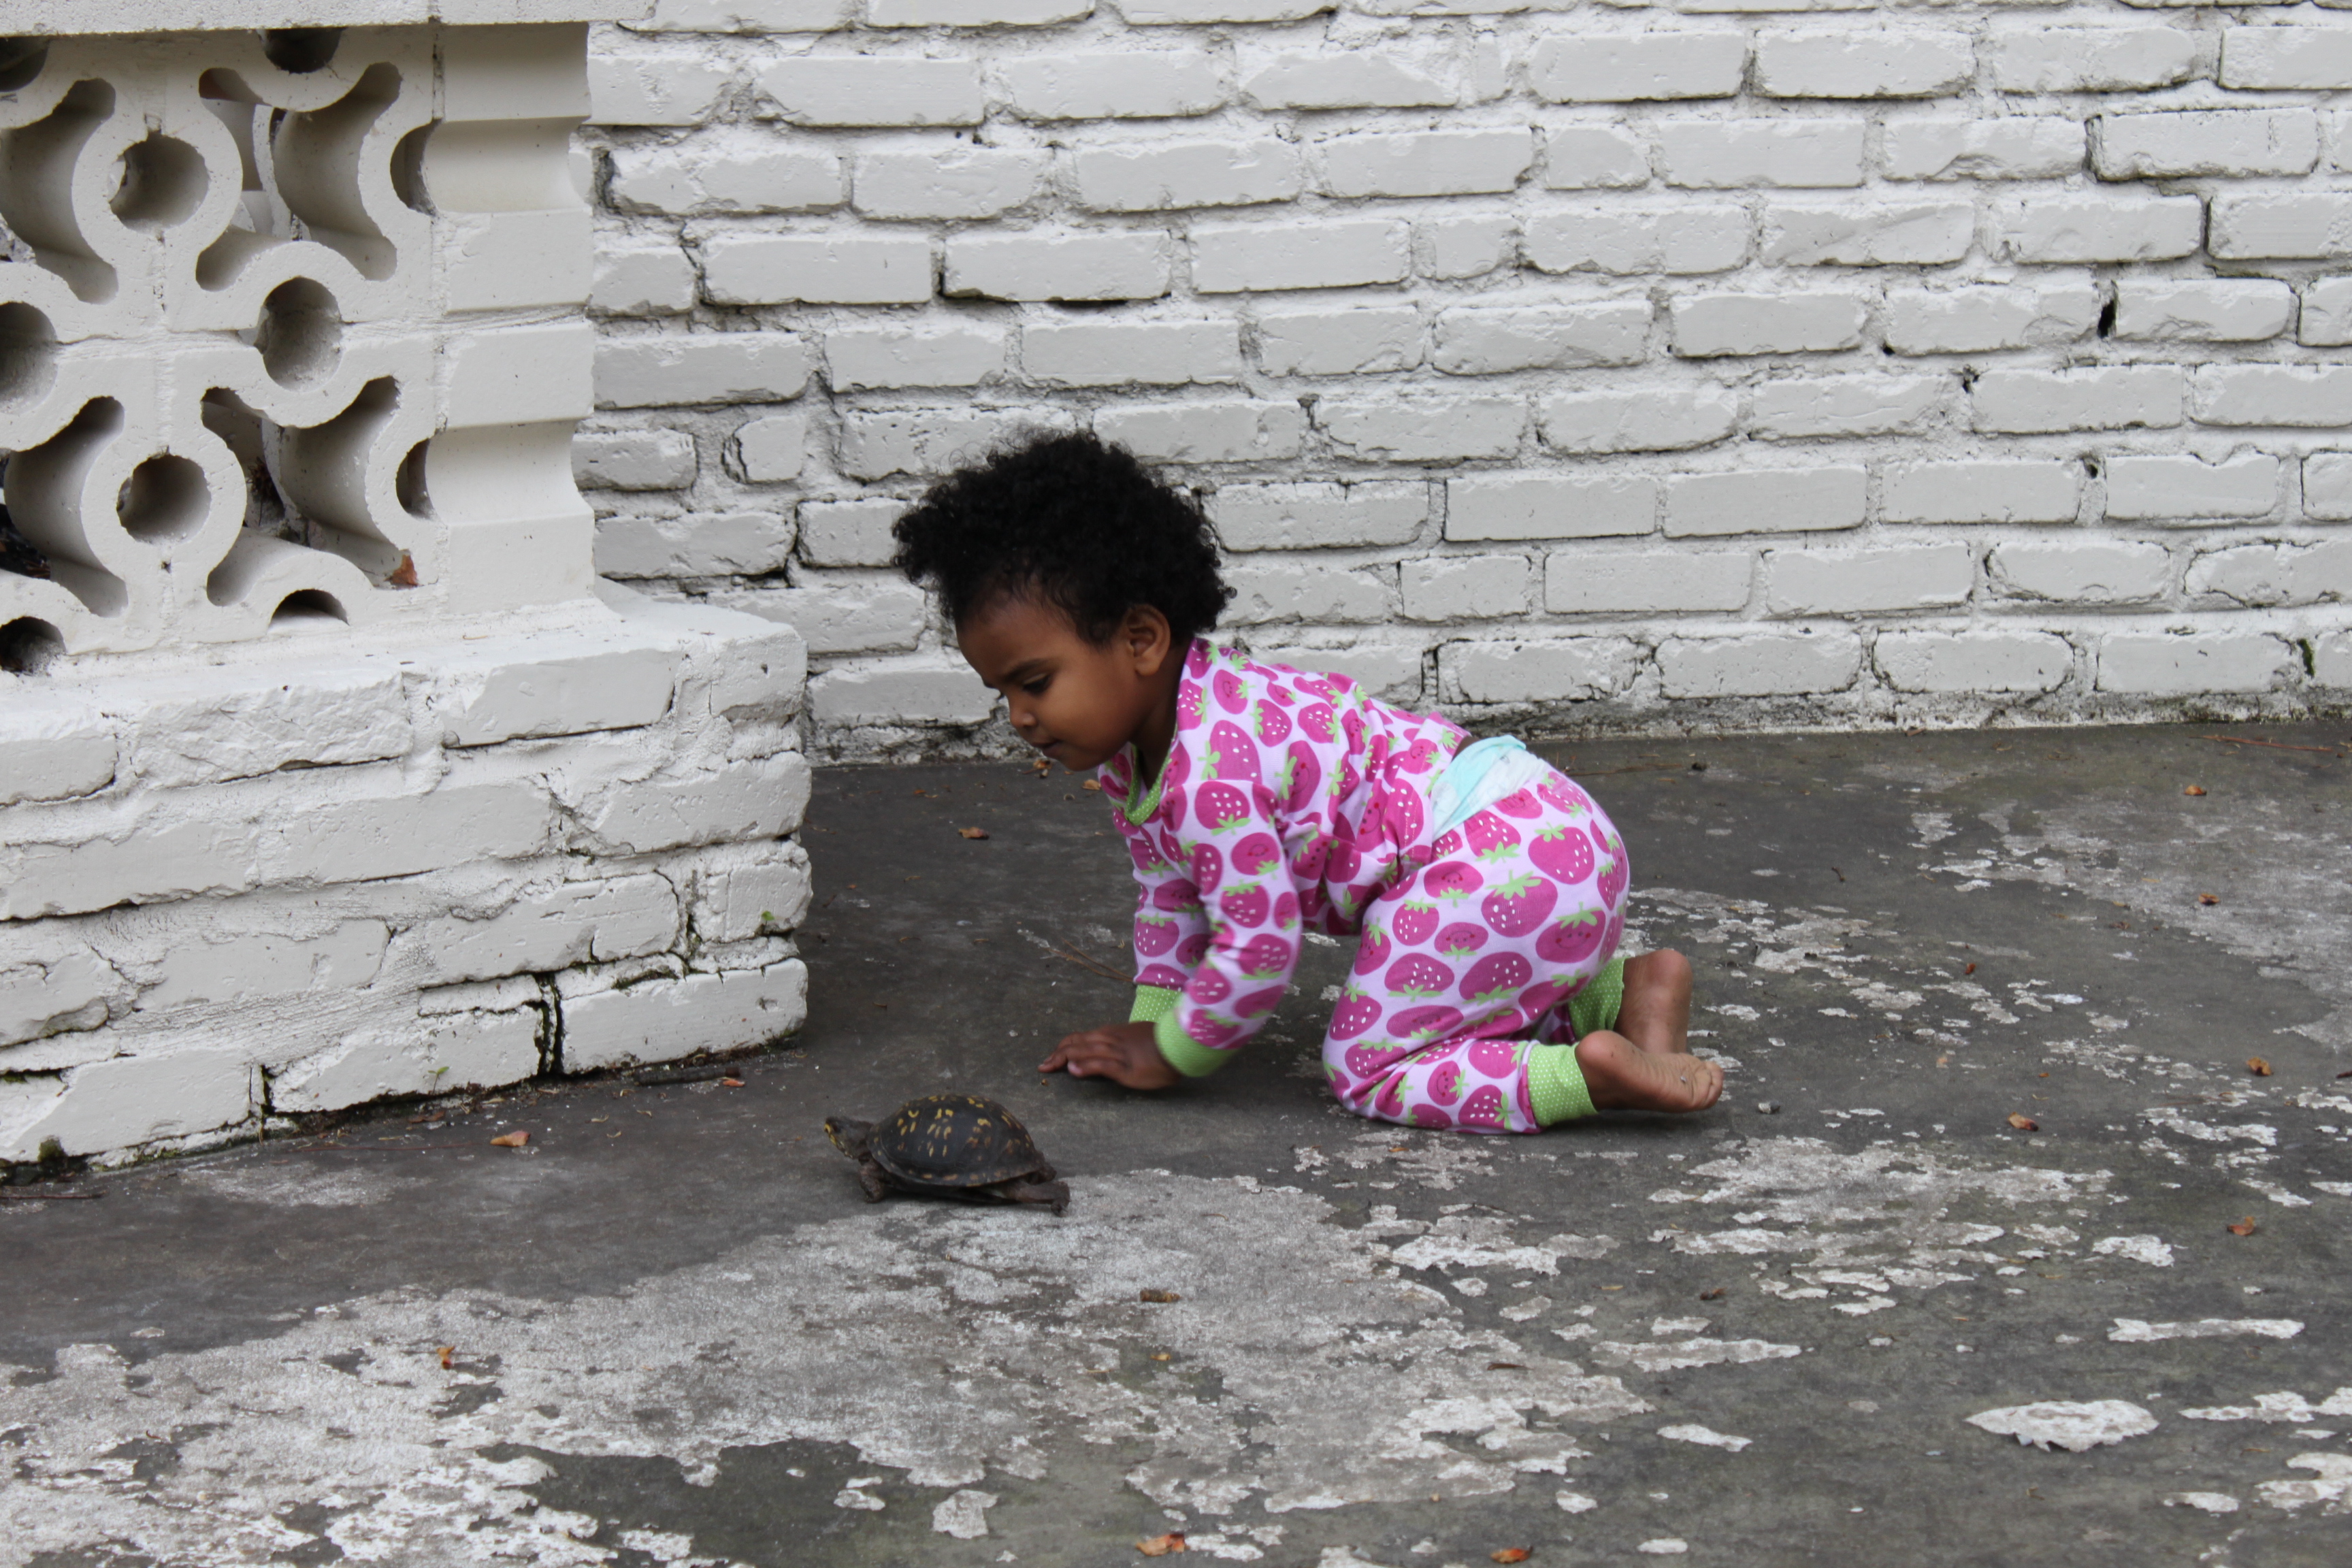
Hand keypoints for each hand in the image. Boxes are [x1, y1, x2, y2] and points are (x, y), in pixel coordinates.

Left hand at [1038, 1021, 1180, 1090]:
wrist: (1179, 1046)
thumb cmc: (1161, 1044)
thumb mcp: (1135, 1038)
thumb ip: (1119, 1042)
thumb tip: (1105, 1051)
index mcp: (1112, 1033)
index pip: (1080, 1037)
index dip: (1064, 1046)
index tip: (1052, 1057)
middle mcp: (1110, 1040)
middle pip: (1077, 1043)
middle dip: (1057, 1054)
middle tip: (1044, 1066)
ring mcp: (1117, 1053)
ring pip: (1085, 1051)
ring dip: (1065, 1059)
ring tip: (1049, 1067)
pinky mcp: (1126, 1068)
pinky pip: (1102, 1065)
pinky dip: (1087, 1066)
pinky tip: (1074, 1070)